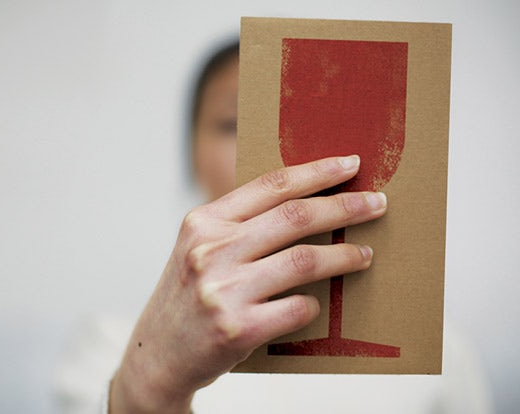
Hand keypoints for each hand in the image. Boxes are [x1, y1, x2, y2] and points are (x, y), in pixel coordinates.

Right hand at [110, 155, 386, 412]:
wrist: (158, 355)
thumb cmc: (188, 296)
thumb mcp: (199, 249)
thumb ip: (239, 226)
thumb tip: (307, 204)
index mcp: (203, 222)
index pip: (270, 185)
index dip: (316, 171)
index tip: (350, 165)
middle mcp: (210, 250)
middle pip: (294, 217)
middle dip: (344, 207)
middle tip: (376, 204)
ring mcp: (223, 290)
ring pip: (304, 261)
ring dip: (344, 256)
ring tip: (364, 254)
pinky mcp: (238, 329)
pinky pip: (298, 307)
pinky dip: (314, 304)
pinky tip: (316, 304)